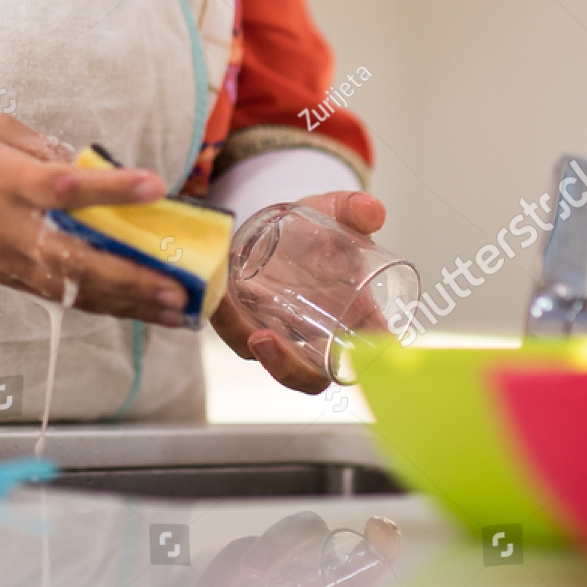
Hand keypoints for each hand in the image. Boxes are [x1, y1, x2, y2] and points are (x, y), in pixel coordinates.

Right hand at [0, 114, 190, 326]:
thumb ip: (47, 149)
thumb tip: (95, 168)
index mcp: (10, 182)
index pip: (67, 187)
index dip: (112, 188)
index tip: (155, 185)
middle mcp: (14, 228)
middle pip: (79, 259)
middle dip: (131, 276)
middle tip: (178, 284)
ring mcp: (11, 260)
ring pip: (76, 289)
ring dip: (128, 302)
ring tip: (175, 309)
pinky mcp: (9, 279)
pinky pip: (62, 296)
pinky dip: (103, 305)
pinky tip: (138, 310)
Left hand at [210, 190, 386, 393]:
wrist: (290, 221)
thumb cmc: (325, 228)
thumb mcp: (340, 213)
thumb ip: (355, 210)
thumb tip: (373, 211)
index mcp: (356, 323)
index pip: (360, 362)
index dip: (353, 371)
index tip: (339, 360)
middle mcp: (317, 338)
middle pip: (305, 375)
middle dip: (284, 367)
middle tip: (263, 338)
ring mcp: (280, 333)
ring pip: (261, 355)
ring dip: (241, 337)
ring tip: (225, 302)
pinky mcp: (248, 320)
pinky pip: (233, 329)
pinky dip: (221, 315)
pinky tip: (213, 290)